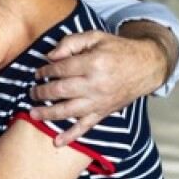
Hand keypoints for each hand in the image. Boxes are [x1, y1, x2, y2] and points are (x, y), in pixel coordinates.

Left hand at [29, 31, 166, 146]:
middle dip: (42, 92)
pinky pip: (85, 126)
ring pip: (68, 110)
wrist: (146, 67)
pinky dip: (71, 135)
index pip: (61, 69)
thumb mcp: (96, 37)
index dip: (45, 71)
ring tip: (33, 114)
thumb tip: (50, 56)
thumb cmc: (118, 50)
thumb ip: (71, 42)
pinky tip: (57, 142)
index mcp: (93, 63)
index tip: (38, 73)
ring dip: (48, 113)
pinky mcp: (103, 112)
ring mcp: (99, 101)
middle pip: (61, 90)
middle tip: (32, 92)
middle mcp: (95, 84)